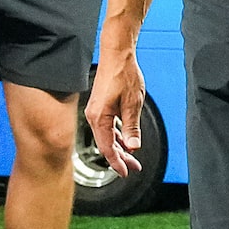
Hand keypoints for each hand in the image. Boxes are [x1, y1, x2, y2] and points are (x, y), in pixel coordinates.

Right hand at [84, 49, 145, 175]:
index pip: (107, 148)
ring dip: (120, 148)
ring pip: (107, 137)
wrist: (117, 56)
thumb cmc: (124, 76)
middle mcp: (93, 116)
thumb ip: (132, 127)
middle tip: (134, 168)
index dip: (116, 162)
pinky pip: (107, 127)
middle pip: (106, 145)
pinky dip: (117, 136)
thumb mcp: (133, 104)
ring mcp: (96, 112)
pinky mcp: (100, 107)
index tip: (125, 172)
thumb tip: (133, 147)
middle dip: (120, 158)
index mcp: (99, 118)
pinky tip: (125, 142)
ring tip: (132, 158)